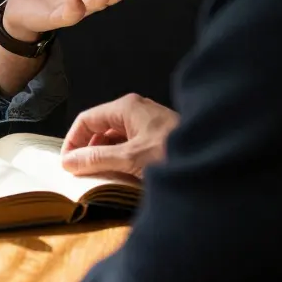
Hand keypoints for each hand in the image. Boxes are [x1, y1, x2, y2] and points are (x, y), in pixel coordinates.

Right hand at [60, 93, 179, 177]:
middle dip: (88, 148)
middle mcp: (136, 110)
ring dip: (104, 154)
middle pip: (100, 127)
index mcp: (127, 107)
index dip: (73, 141)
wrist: (214, 160)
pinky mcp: (158, 136)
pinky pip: (129, 144)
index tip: (67, 164)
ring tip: (98, 174)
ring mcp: (148, 123)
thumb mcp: (129, 158)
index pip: (87, 119)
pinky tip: (120, 173)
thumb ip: (96, 159)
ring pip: (115, 137)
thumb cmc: (171, 153)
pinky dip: (120, 157)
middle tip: (80, 171)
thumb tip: (68, 162)